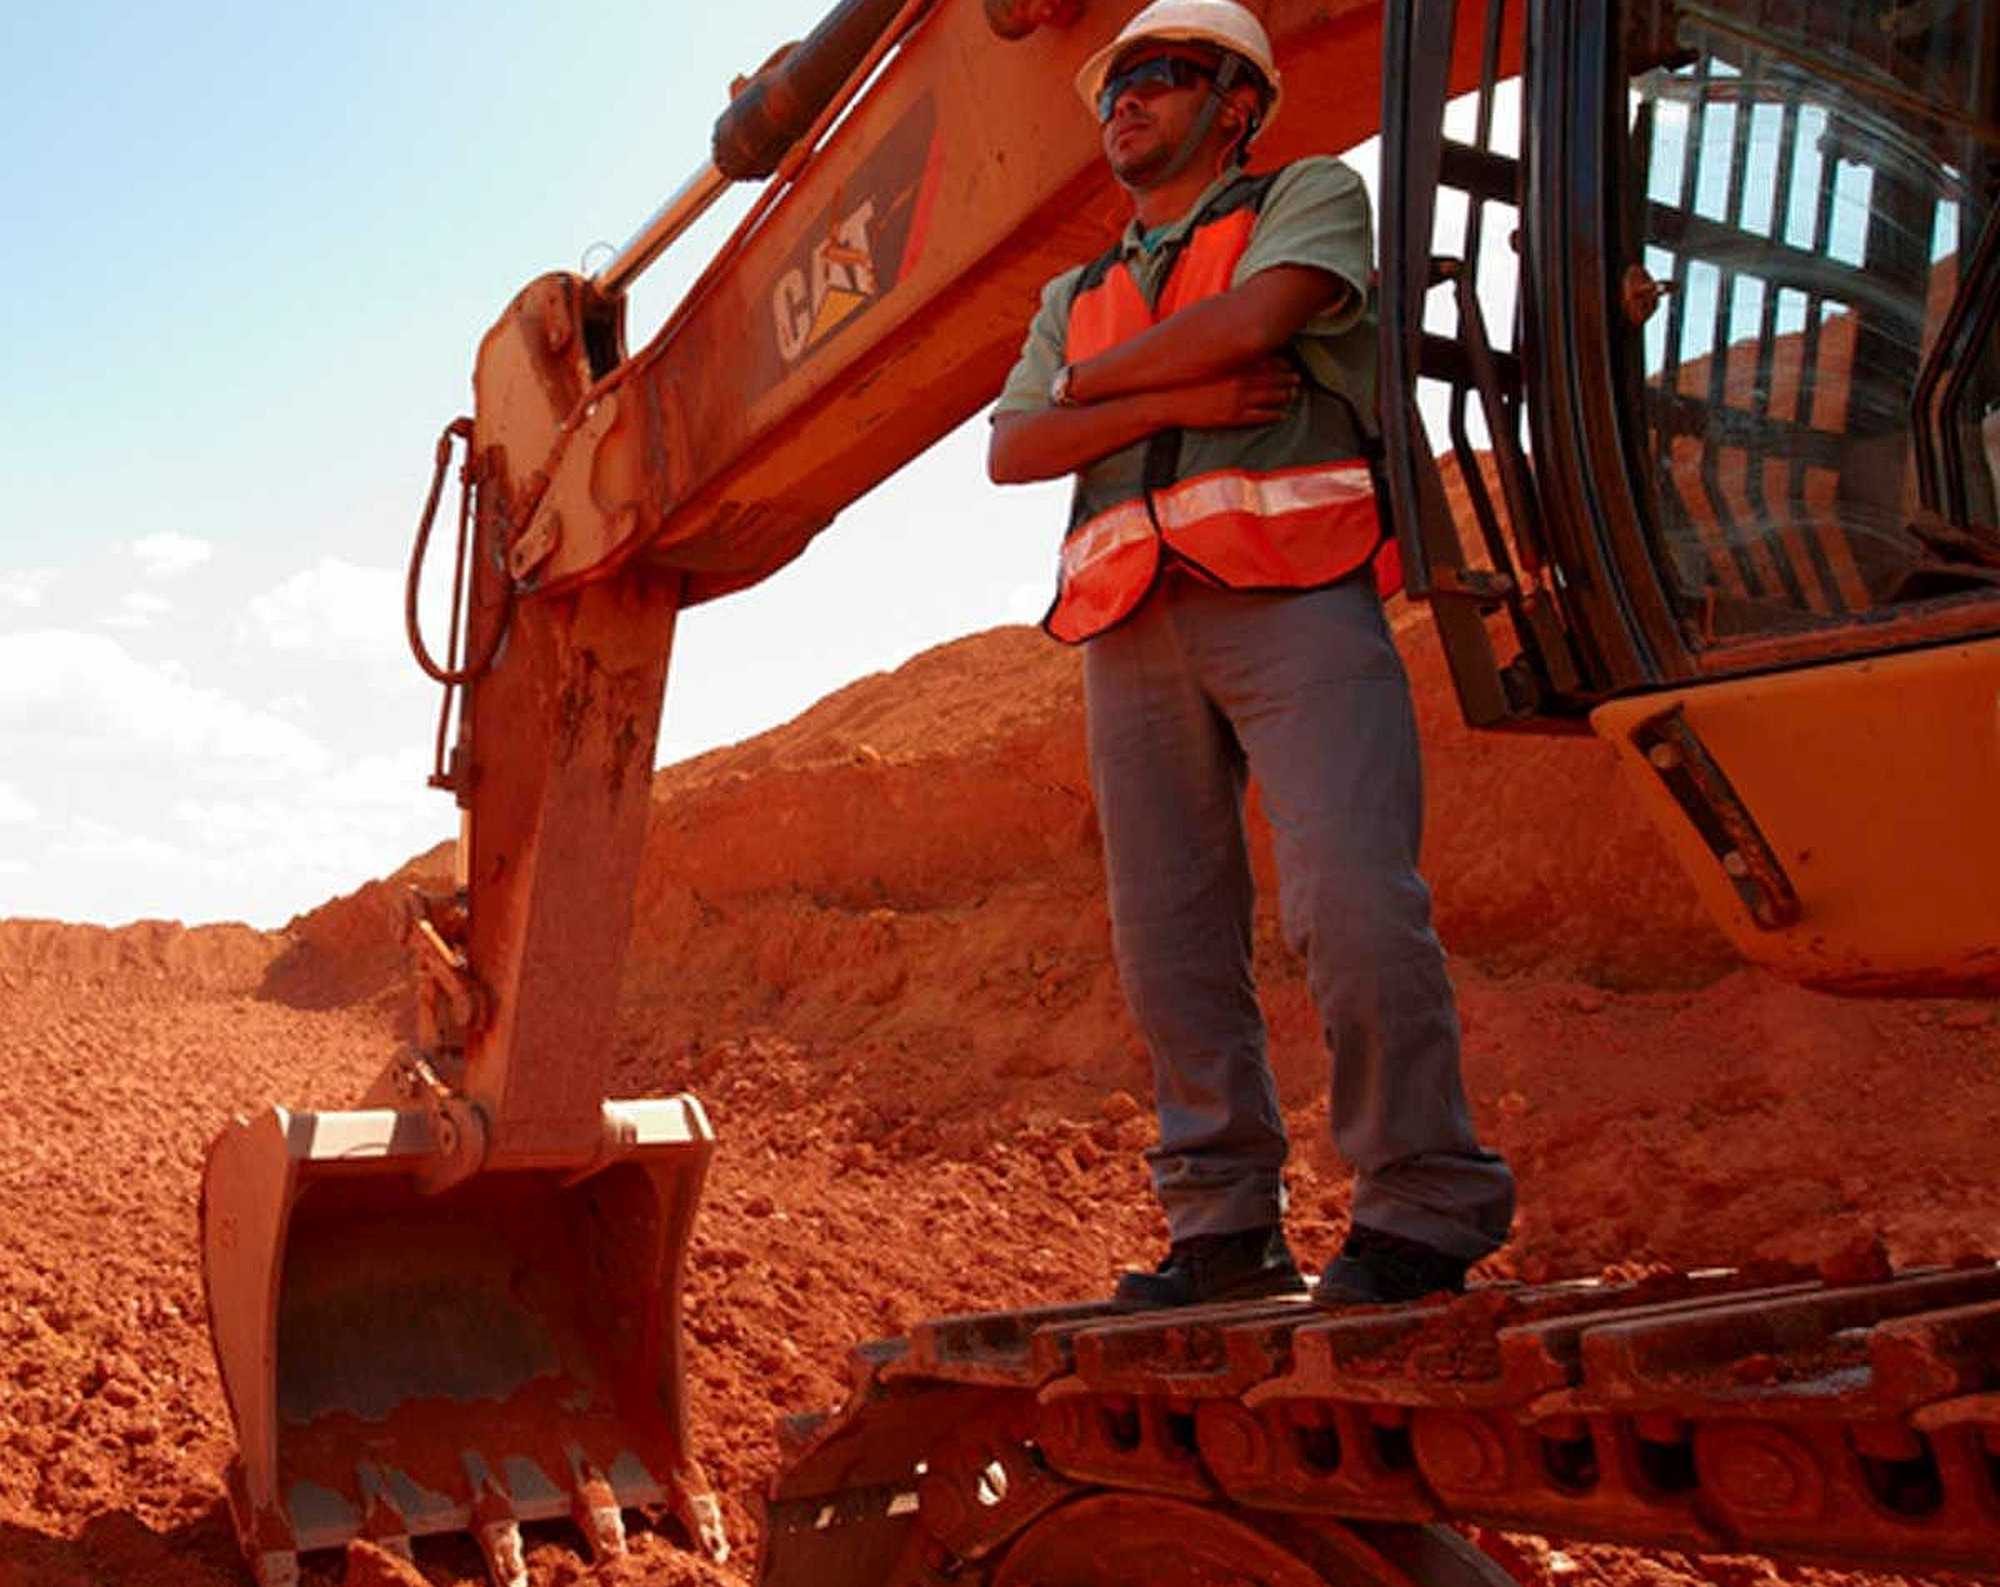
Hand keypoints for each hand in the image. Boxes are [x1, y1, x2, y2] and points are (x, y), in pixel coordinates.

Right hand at [1168, 359, 1299, 429]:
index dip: (1279, 362)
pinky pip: (1261, 416)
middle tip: (1297, 379)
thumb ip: (1218, 352)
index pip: (1265, 360)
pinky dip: (1274, 415)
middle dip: (1287, 378)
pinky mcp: (1234, 418)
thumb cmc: (1181, 380)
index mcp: (1233, 364)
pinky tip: (1281, 415)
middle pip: (1273, 378)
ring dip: (1285, 396)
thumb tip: (1225, 346)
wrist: (1167, 402)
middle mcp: (1240, 380)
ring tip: (1292, 395)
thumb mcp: (1201, 360)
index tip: (1287, 363)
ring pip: (1271, 397)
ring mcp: (1239, 400)